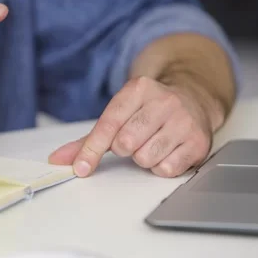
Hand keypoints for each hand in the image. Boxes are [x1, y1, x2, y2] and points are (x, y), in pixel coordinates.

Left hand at [49, 76, 214, 177]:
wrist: (194, 99)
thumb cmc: (149, 111)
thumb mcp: (120, 114)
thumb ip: (89, 139)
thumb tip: (59, 160)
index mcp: (139, 89)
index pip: (108, 124)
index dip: (92, 149)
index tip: (80, 168)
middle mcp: (164, 101)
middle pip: (126, 143)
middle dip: (125, 149)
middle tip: (134, 140)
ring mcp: (184, 121)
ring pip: (145, 158)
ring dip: (143, 158)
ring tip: (153, 143)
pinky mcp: (199, 142)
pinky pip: (166, 169)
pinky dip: (162, 166)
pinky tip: (168, 150)